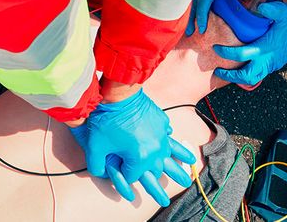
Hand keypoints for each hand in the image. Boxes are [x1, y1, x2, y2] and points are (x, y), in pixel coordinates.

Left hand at [69, 89, 195, 205]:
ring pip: (171, 153)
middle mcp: (155, 149)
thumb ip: (96, 166)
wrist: (117, 93)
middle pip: (157, 169)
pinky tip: (170, 138)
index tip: (118, 169)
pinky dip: (168, 138)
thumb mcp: (95, 148)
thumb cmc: (105, 121)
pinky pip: (167, 133)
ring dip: (179, 162)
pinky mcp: (161, 121)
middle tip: (161, 192)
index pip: (133, 176)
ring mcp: (160, 134)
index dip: (123, 174)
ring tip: (191, 170)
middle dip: (154, 177)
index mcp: (140, 158)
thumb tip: (101, 173)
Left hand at [213, 1, 286, 84]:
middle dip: (231, 76)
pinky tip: (241, 65)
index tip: (216, 48)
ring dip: (239, 77)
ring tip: (227, 72)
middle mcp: (269, 59)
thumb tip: (259, 6)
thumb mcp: (286, 11)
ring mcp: (273, 63)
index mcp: (267, 47)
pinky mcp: (276, 63)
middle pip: (247, 76)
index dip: (227, 53)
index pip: (242, 55)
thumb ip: (272, 9)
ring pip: (253, 78)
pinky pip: (259, 73)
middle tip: (218, 71)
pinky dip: (247, 73)